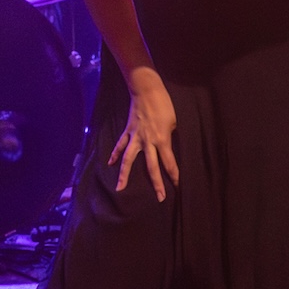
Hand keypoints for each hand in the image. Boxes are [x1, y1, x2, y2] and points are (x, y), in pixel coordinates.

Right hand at [111, 68, 179, 200]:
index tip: (178, 187)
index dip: (174, 176)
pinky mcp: (128, 131)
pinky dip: (115, 154)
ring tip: (120, 188)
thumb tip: (171, 147)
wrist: (146, 90)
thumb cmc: (164, 104)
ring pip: (130, 160)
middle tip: (160, 198)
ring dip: (125, 175)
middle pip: (152, 167)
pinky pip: (120, 145)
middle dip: (157, 184)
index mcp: (162, 140)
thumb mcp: (174, 121)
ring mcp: (136, 137)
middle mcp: (148, 142)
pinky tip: (110, 164)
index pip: (169, 163)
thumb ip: (171, 136)